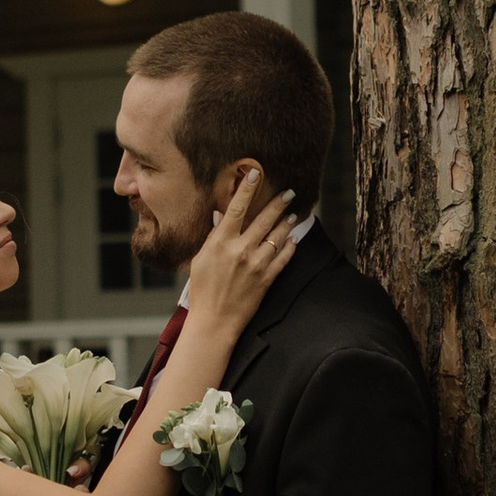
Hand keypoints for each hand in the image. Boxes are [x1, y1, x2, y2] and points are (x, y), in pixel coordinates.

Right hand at [180, 169, 297, 341]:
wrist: (214, 322)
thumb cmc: (202, 291)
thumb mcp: (200, 260)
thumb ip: (212, 237)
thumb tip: (220, 216)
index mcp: (220, 242)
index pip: (237, 208)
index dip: (247, 189)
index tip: (255, 173)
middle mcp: (240, 250)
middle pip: (264, 219)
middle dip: (278, 202)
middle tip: (290, 192)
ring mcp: (256, 264)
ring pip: (278, 236)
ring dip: (288, 222)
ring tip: (295, 213)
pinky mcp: (266, 278)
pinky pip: (283, 257)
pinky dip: (290, 246)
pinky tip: (294, 239)